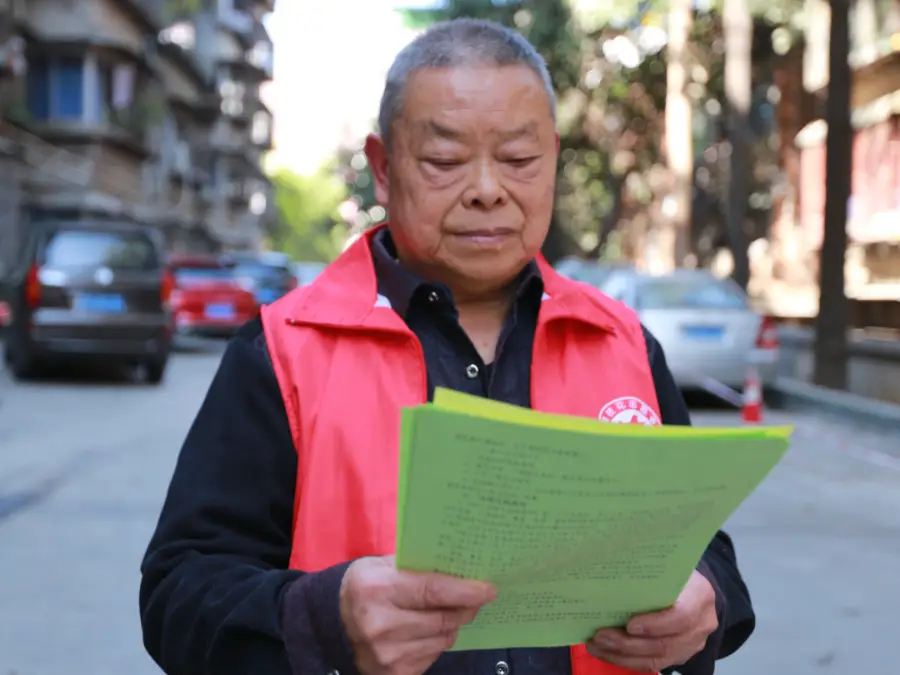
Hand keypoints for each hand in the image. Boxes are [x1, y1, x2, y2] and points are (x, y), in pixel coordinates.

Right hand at [340, 556, 496, 674]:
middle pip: (442, 619)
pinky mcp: (392, 673)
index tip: (488, 589)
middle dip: (465, 608)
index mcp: (378, 588)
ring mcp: (385, 654)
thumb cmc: (365, 585)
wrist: (332, 620)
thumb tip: (462, 569)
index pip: (433, 591)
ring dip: (451, 625)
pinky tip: (426, 630)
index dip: (465, 591)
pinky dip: (436, 641)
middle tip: (475, 597)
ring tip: (447, 612)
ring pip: (442, 639)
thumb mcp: (383, 565)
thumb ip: (418, 566)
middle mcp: (380, 624)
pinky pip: (432, 655)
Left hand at [586, 570, 718, 672]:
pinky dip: (627, 660)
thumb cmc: (675, 574)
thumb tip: (612, 571)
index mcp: (699, 596)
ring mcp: (692, 645)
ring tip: (597, 646)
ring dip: (623, 656)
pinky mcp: (680, 656)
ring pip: (657, 659)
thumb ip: (649, 572)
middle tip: (601, 636)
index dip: (655, 624)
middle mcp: (701, 625)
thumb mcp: (668, 567)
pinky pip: (653, 664)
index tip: (629, 625)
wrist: (695, 590)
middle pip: (665, 644)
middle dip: (629, 644)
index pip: (681, 616)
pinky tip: (607, 652)